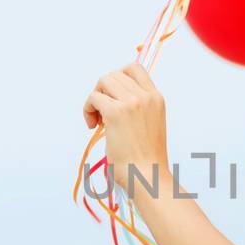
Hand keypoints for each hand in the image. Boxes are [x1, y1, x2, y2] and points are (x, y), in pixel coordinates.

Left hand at [83, 60, 167, 188]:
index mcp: (156, 98)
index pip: (135, 69)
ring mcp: (131, 103)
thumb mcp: (150, 124)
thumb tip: (112, 99)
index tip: (112, 96)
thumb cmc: (146, 158)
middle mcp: (146, 96)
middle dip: (103, 90)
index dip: (118, 78)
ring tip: (97, 119)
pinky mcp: (115, 112)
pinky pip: (94, 98)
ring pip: (103, 82)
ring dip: (95, 98)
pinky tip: (93, 126)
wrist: (147, 176)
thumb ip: (138, 108)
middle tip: (101, 113)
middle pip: (114, 74)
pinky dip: (88, 110)